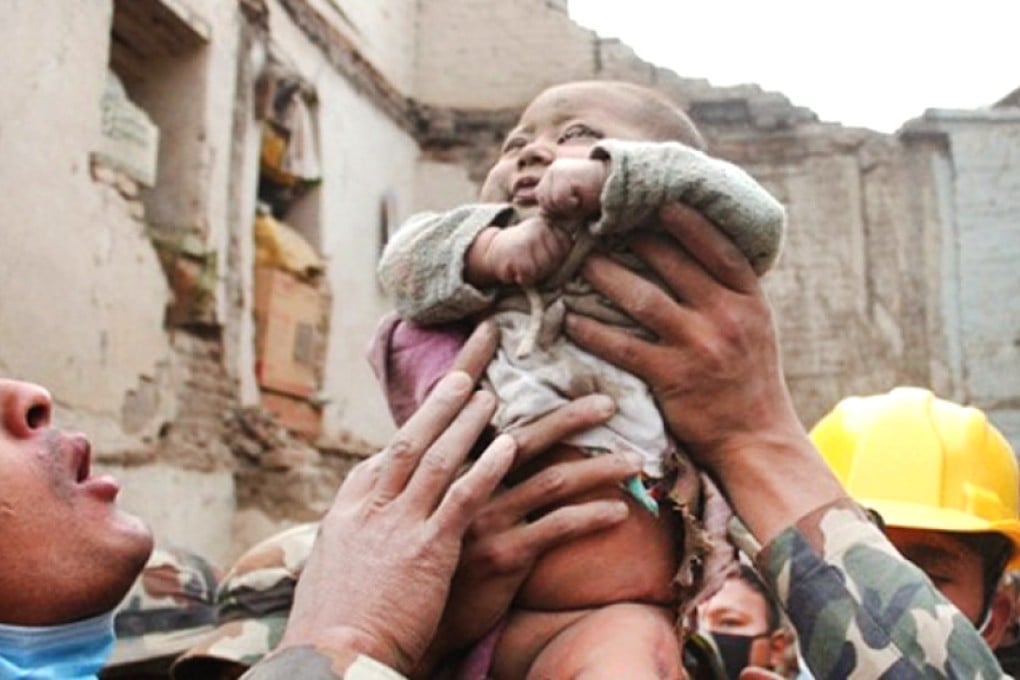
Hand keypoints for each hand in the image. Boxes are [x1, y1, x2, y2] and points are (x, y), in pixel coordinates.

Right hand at [276, 325, 517, 674]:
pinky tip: (508, 447)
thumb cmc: (337, 622)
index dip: (415, 424)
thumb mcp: (337, 567)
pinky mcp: (428, 550)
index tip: (437, 402)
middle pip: (411, 439)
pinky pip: (463, 497)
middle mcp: (373, 506)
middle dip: (440, 403)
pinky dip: (486, 468)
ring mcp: (400, 525)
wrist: (333, 657)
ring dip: (467, 423)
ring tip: (491, 396)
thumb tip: (369, 519)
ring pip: (438, 458)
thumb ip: (359, 535)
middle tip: (467, 373)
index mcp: (351, 508)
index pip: (387, 454)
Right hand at [427, 397, 636, 659]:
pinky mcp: (504, 555)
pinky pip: (558, 526)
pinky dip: (592, 516)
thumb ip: (453, 474)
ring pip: (552, 480)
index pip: (479, 417)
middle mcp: (464, 485)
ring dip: (599, 469)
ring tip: (634, 463)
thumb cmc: (429, 561)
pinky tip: (619, 512)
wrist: (410, 619)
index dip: (488, 375)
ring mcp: (485, 519)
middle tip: (608, 403)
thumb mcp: (426, 509)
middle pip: (524, 438)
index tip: (505, 341)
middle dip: (570, 417)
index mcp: (447, 468)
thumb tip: (486, 446)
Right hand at [466, 217, 571, 286]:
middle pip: (556, 262)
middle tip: (530, 259)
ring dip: (534, 274)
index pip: (566, 250)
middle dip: (545, 268)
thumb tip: (590, 256)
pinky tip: (517, 269)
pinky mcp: (518, 254)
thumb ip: (563, 245)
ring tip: (524, 263)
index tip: (540, 253)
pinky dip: (523, 278)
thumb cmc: (525, 250)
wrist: (494, 250)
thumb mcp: (545, 241)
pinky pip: (530, 276)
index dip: (555, 258)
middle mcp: (541, 228)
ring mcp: (530, 240)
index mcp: (551, 224)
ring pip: (544, 270)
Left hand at [536, 158, 605, 222]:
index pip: (542, 199)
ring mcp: (556, 170)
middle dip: (559, 210)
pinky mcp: (563, 173)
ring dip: (565, 208)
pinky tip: (582, 197)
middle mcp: (552, 170)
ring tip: (581, 200)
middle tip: (578, 204)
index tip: (575, 205)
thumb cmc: (596, 195)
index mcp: (553, 176)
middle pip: (543, 201)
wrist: (617, 182)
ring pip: (549, 201)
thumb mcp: (573, 202)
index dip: (556, 209)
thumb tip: (542, 214)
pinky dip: (570, 205)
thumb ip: (557, 205)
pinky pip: (558, 199)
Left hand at [565, 202, 843, 542]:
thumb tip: (693, 253)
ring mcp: (698, 347)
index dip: (689, 222)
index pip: (719, 249)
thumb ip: (727, 293)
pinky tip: (571, 319)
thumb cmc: (750, 379)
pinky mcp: (671, 377)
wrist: (757, 439)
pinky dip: (594, 331)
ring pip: (643, 299)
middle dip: (635, 240)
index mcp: (749, 301)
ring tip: (581, 262)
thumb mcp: (755, 328)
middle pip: (674, 264)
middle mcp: (726, 317)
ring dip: (607, 277)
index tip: (660, 200)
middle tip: (602, 223)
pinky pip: (623, 346)